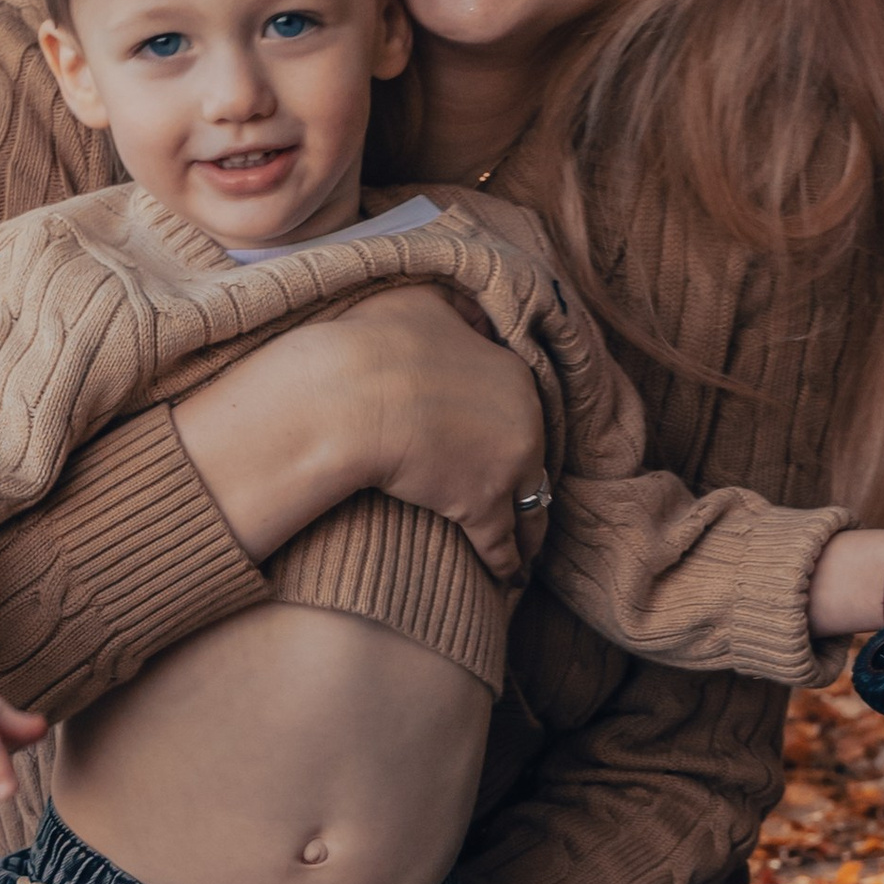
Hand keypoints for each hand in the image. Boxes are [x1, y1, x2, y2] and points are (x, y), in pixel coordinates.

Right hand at [176, 287, 546, 580]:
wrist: (349, 393)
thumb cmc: (375, 343)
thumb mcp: (421, 303)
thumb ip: (450, 310)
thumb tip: (462, 311)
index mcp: (513, 373)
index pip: (522, 411)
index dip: (512, 430)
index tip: (506, 445)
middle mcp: (523, 421)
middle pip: (534, 461)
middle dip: (529, 483)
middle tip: (527, 503)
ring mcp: (505, 468)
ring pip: (529, 508)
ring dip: (529, 531)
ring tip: (527, 553)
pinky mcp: (480, 508)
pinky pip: (501, 545)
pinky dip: (505, 565)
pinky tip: (507, 580)